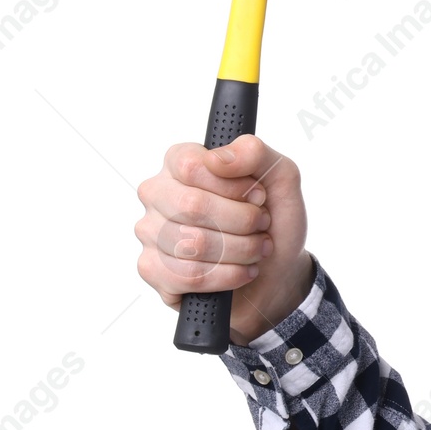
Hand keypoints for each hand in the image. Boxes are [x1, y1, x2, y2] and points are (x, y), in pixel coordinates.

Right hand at [135, 134, 312, 345]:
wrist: (278, 266)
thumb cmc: (273, 217)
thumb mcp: (280, 176)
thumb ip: (254, 153)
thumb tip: (217, 158)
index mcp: (180, 162)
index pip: (191, 166)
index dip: (235, 185)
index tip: (259, 195)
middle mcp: (157, 194)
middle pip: (192, 205)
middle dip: (243, 220)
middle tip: (262, 223)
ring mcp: (150, 233)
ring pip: (193, 244)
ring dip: (242, 250)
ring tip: (257, 248)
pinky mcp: (153, 270)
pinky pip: (189, 276)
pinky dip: (229, 276)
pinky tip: (242, 270)